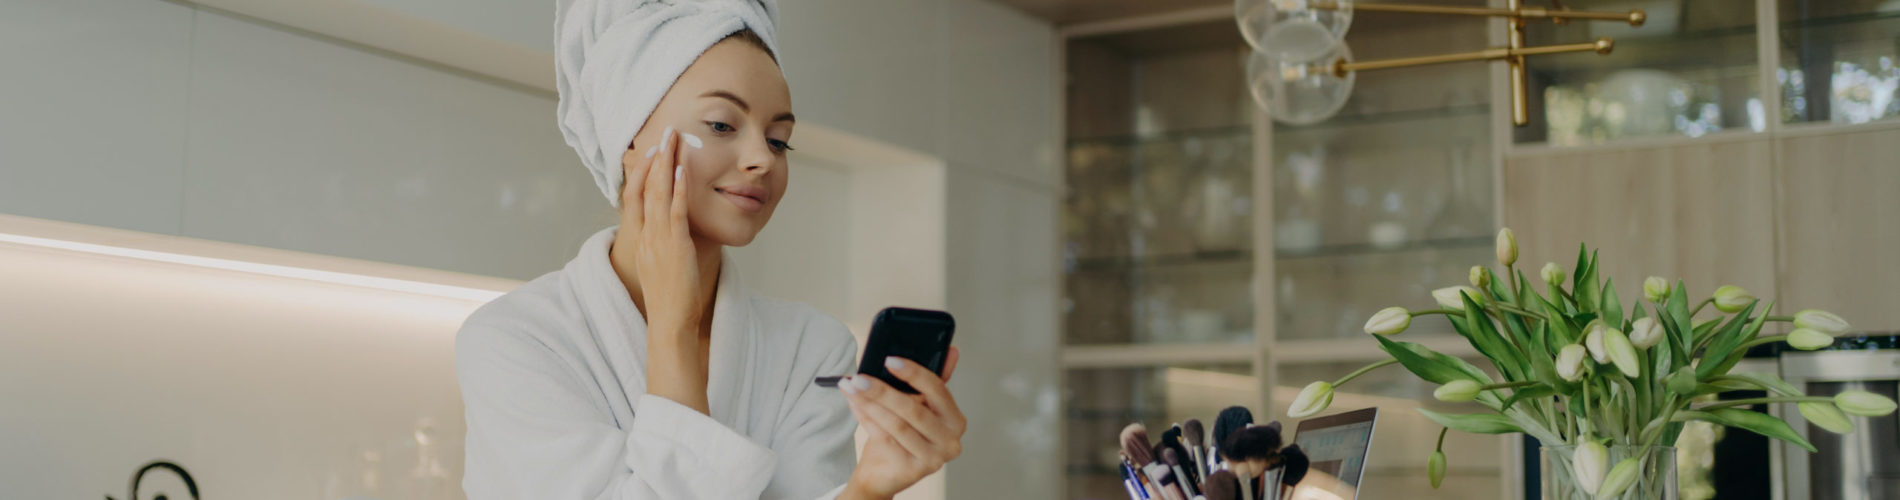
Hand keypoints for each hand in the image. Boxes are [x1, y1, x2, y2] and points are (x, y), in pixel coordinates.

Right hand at [619, 126, 702, 337]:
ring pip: (659, 193)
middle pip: (645, 188)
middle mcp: (646, 235)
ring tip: (673, 139)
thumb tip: (672, 233)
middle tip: (664, 133)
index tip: (649, 151)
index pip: (634, 197)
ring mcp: (659, 239)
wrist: (668, 322)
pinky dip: (679, 189)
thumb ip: (662, 246)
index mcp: (641, 240)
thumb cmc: (670, 298)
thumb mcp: (660, 266)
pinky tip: (683, 169)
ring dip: (666, 164)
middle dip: (655, 158)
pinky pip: (676, 212)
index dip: (640, 172)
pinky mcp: (675, 245)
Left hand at [839, 347, 965, 499]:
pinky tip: (854, 404)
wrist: (886, 473)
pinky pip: (884, 438)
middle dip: (883, 390)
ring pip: (896, 425)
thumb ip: (932, 381)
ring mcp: (933, 459)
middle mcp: (950, 441)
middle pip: (914, 410)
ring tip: (850, 387)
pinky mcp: (912, 471)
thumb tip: (952, 351)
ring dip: (869, 403)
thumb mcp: (920, 406)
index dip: (914, 373)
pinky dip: (866, 418)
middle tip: (859, 377)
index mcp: (956, 420)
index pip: (938, 390)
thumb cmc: (904, 435)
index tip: (890, 360)